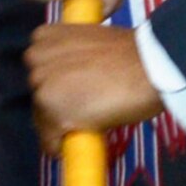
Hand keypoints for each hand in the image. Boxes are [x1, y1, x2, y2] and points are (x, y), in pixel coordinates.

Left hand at [26, 22, 163, 152]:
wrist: (148, 67)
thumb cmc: (130, 55)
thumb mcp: (90, 43)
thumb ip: (73, 58)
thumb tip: (74, 80)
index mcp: (45, 36)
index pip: (38, 67)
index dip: (56, 81)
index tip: (73, 89)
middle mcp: (37, 59)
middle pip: (38, 92)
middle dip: (56, 102)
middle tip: (84, 107)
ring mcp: (42, 86)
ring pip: (42, 118)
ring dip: (60, 124)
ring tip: (87, 123)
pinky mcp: (52, 113)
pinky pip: (50, 142)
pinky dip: (61, 148)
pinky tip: (81, 141)